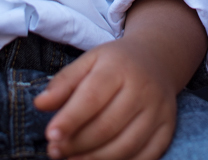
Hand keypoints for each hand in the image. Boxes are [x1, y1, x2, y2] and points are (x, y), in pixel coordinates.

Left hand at [34, 39, 177, 159]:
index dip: (70, 119)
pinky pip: (147, 156)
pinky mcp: (168, 128)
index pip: (92, 97)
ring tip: (72, 159)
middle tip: (55, 151)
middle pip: (108, 125)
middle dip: (78, 143)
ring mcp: (159, 110)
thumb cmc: (116, 63)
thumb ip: (63, 83)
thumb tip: (40, 104)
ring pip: (126, 145)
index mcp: (119, 67)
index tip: (50, 135)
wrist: (157, 58)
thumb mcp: (89, 61)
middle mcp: (142, 88)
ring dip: (96, 159)